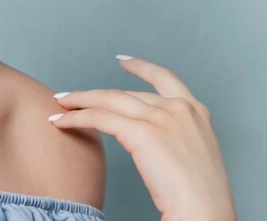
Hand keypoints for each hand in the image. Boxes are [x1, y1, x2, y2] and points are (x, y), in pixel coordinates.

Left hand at [48, 56, 237, 220]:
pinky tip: (62, 121)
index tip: (124, 60)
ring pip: (109, 99)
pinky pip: (100, 118)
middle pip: (127, 92)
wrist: (206, 214)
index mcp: (196, 112)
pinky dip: (77, 118)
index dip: (141, 67)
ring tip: (60, 103)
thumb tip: (154, 142)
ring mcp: (161, 117)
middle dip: (95, 93)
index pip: (164, 78)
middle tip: (73, 96)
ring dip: (80, 100)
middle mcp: (179, 108)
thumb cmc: (202, 199)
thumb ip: (175, 139)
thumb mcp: (196, 156)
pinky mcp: (142, 132)